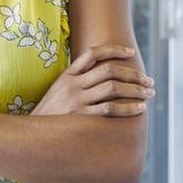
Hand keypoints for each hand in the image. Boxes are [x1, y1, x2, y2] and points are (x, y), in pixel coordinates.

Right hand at [33, 44, 153, 116]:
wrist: (33, 132)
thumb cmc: (51, 112)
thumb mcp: (59, 89)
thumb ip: (77, 80)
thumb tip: (104, 74)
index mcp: (68, 75)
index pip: (93, 53)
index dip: (114, 50)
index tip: (131, 53)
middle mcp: (73, 84)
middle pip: (109, 71)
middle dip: (133, 74)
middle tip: (149, 81)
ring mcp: (77, 100)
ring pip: (113, 88)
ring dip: (135, 90)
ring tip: (149, 93)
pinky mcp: (81, 117)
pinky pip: (109, 109)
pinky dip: (127, 108)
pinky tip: (140, 108)